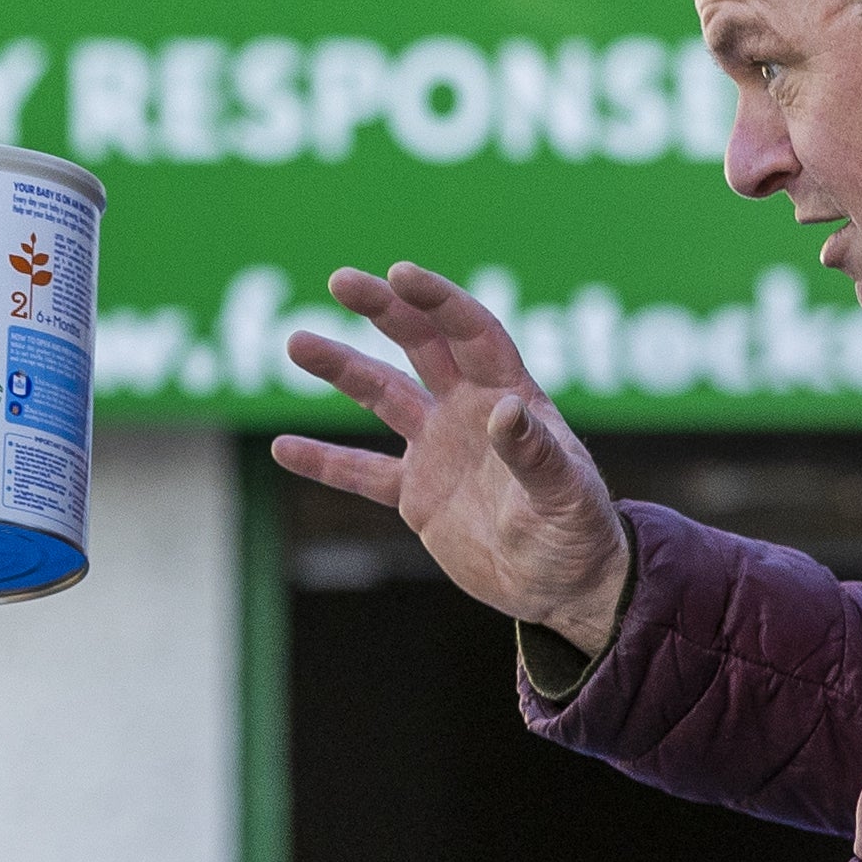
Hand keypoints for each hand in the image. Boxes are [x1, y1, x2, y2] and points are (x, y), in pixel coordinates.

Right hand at [276, 262, 629, 655]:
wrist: (564, 587)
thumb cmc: (580, 533)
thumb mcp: (565, 493)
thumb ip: (534, 452)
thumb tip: (504, 410)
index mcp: (510, 396)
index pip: (472, 332)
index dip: (438, 301)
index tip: (399, 274)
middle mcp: (469, 411)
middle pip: (422, 344)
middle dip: (383, 309)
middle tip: (341, 280)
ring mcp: (439, 449)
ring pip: (382, 395)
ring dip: (341, 367)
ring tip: (297, 342)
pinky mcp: (417, 494)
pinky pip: (362, 473)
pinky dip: (323, 461)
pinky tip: (282, 448)